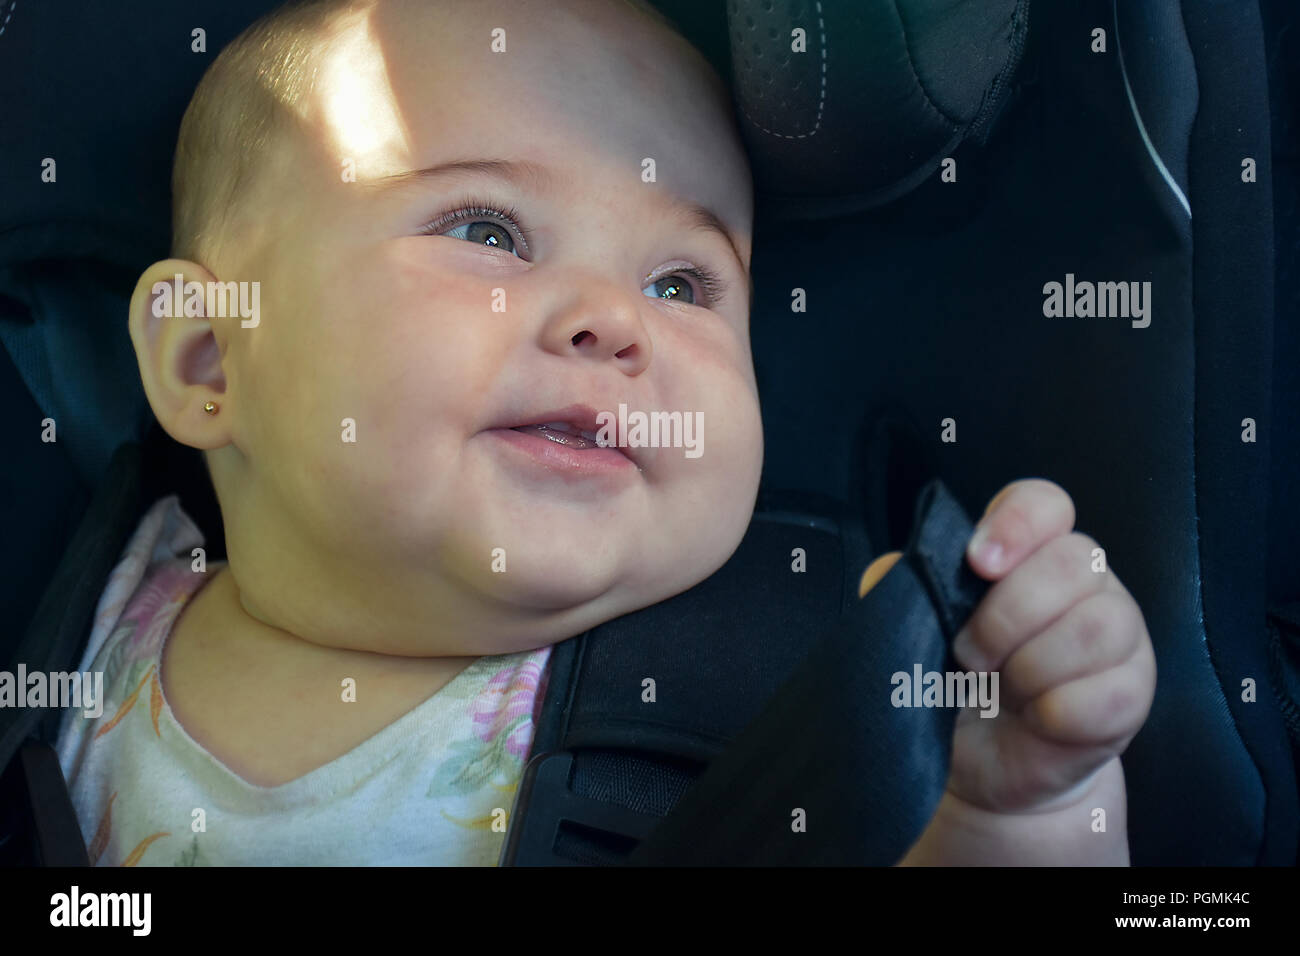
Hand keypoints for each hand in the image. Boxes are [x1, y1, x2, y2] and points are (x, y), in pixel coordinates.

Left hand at [860, 478, 1155, 816]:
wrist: (978, 763)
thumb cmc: (953, 684)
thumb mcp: (915, 631)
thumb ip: (903, 589)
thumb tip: (893, 570)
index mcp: (1031, 552)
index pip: (1045, 504)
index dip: (1017, 523)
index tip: (978, 563)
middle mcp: (1085, 583)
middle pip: (1074, 560)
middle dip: (1007, 615)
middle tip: (970, 656)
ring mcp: (1118, 636)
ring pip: (1096, 626)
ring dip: (1030, 667)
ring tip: (1002, 691)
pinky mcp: (1132, 694)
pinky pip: (1107, 693)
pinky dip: (1055, 711)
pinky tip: (1034, 720)